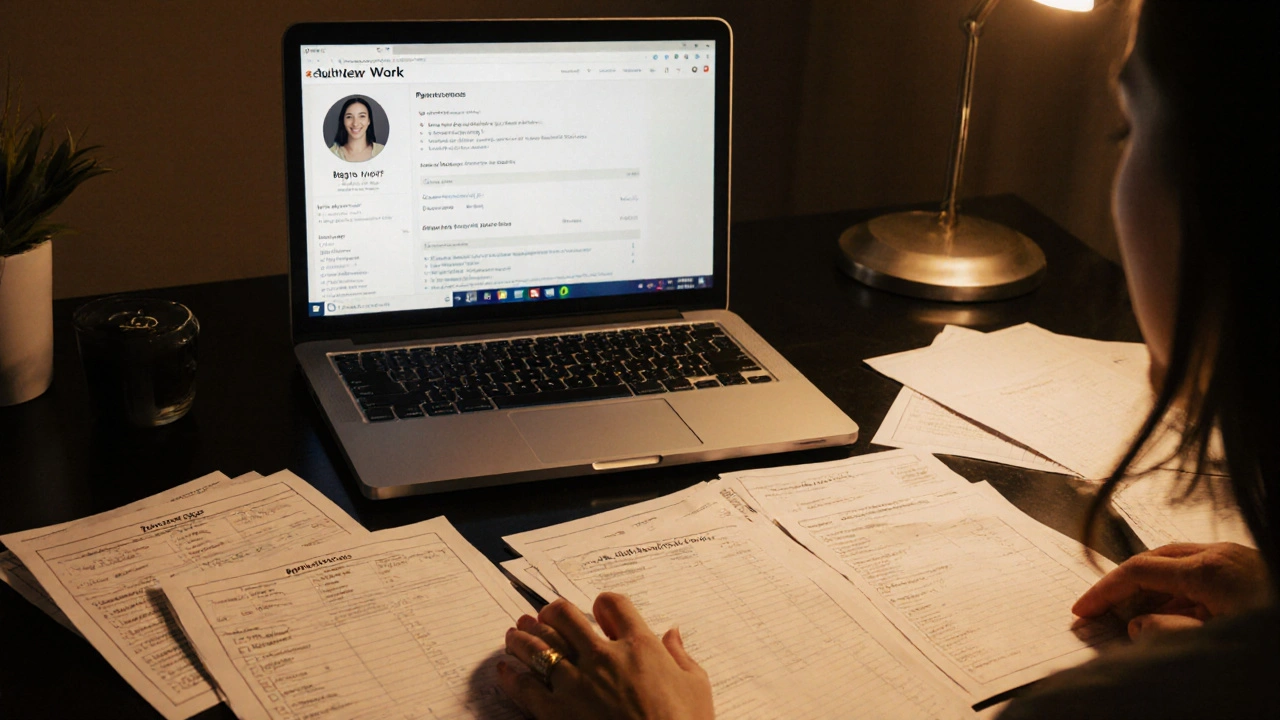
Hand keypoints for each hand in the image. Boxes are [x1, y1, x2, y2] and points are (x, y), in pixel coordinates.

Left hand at [498, 592, 714, 719]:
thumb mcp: (696, 686)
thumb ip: (680, 655)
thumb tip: (672, 633)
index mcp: (640, 645)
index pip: (613, 604)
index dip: (603, 604)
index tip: (598, 612)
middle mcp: (604, 656)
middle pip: (566, 617)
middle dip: (552, 612)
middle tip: (546, 615)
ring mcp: (577, 683)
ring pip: (539, 646)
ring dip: (524, 636)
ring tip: (515, 633)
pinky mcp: (556, 712)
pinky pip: (525, 686)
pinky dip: (511, 675)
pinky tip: (505, 669)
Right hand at [1073, 542, 1271, 641]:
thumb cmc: (1271, 636)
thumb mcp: (1217, 643)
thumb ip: (1170, 633)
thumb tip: (1138, 626)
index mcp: (1209, 570)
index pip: (1138, 570)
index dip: (1104, 591)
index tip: (1082, 610)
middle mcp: (1222, 555)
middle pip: (1156, 558)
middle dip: (1126, 585)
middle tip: (1102, 612)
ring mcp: (1240, 558)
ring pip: (1181, 564)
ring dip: (1155, 590)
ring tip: (1138, 621)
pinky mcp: (1253, 568)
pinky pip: (1205, 572)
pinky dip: (1183, 592)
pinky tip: (1179, 618)